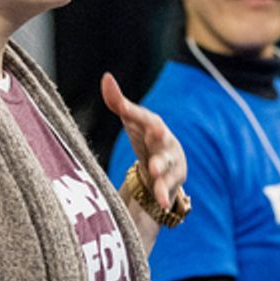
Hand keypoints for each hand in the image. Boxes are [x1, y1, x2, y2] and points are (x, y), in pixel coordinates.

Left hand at [101, 72, 186, 210]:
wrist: (163, 167)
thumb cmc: (145, 138)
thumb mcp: (131, 121)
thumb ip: (118, 101)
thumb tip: (107, 76)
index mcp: (151, 125)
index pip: (142, 116)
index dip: (134, 112)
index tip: (124, 108)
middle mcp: (164, 141)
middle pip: (161, 137)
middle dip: (159, 134)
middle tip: (156, 130)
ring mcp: (170, 161)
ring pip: (166, 164)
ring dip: (161, 166)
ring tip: (155, 170)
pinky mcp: (172, 182)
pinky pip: (167, 189)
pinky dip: (164, 195)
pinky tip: (163, 203)